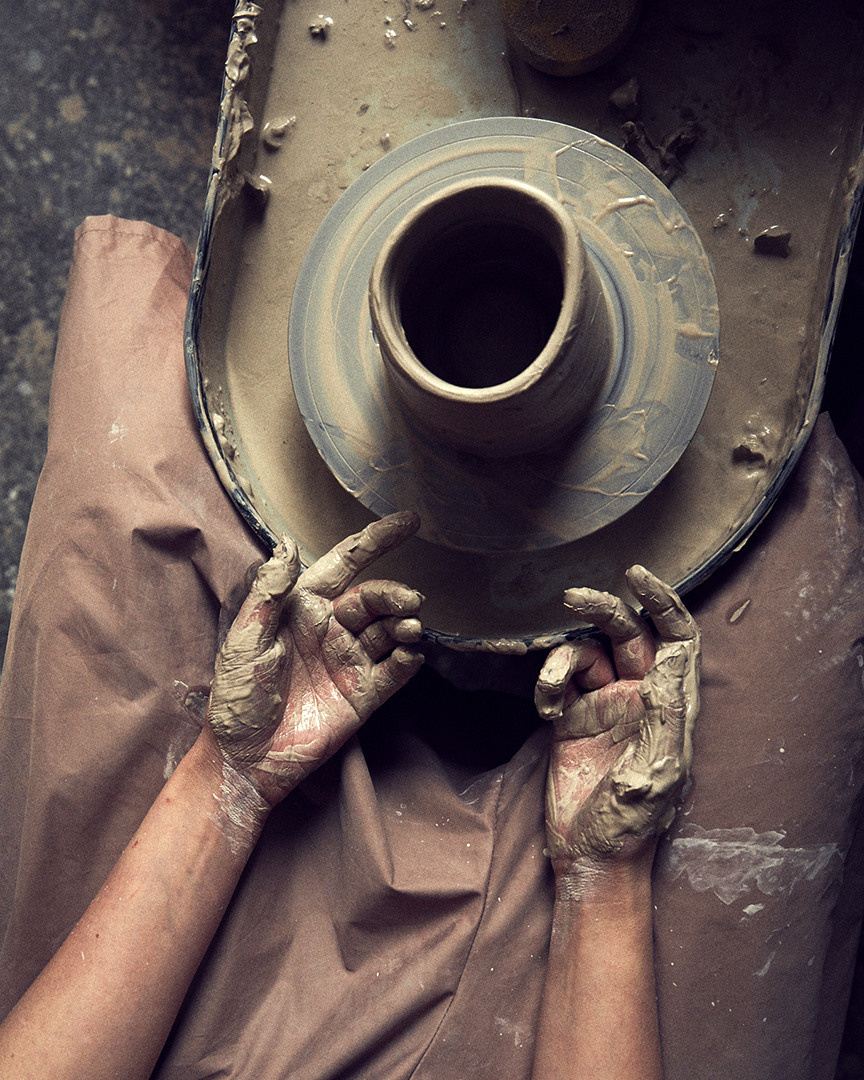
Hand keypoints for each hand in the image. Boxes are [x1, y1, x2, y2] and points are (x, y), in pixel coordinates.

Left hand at [206, 512, 423, 805]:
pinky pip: (393, 671)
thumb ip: (268, 591)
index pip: (346, 564)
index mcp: (303, 607)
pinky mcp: (363, 694)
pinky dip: (407, 659)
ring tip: (408, 628)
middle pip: (374, 598)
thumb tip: (288, 544)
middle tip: (409, 601)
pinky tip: (409, 653)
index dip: (377, 540)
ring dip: (403, 624)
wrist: (244, 758)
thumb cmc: (236, 696)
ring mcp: (349, 660)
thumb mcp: (245, 639)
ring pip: (388, 630)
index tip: (410, 522)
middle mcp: (331, 628)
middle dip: (394, 594)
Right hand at [535, 566, 699, 872]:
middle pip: (626, 634)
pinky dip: (548, 686)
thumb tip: (669, 657)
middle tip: (573, 595)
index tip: (637, 576)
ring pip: (585, 655)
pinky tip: (546, 708)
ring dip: (564, 659)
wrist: (590, 858)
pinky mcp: (571, 720)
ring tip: (551, 689)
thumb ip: (664, 712)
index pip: (676, 639)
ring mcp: (603, 707)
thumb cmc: (633, 824)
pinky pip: (558, 683)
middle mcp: (638, 698)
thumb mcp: (658, 769)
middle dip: (603, 609)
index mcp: (670, 706)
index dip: (663, 603)